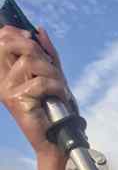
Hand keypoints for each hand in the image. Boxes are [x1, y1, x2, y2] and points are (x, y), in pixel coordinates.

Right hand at [0, 24, 71, 154]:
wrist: (55, 139)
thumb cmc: (53, 108)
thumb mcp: (52, 75)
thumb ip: (46, 53)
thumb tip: (39, 31)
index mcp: (5, 71)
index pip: (2, 39)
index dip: (19, 34)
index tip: (34, 42)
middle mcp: (1, 78)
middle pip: (10, 43)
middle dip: (35, 49)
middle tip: (50, 67)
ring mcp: (6, 89)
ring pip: (29, 61)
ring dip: (52, 72)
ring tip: (59, 88)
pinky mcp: (17, 101)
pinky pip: (39, 82)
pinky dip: (56, 88)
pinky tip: (60, 97)